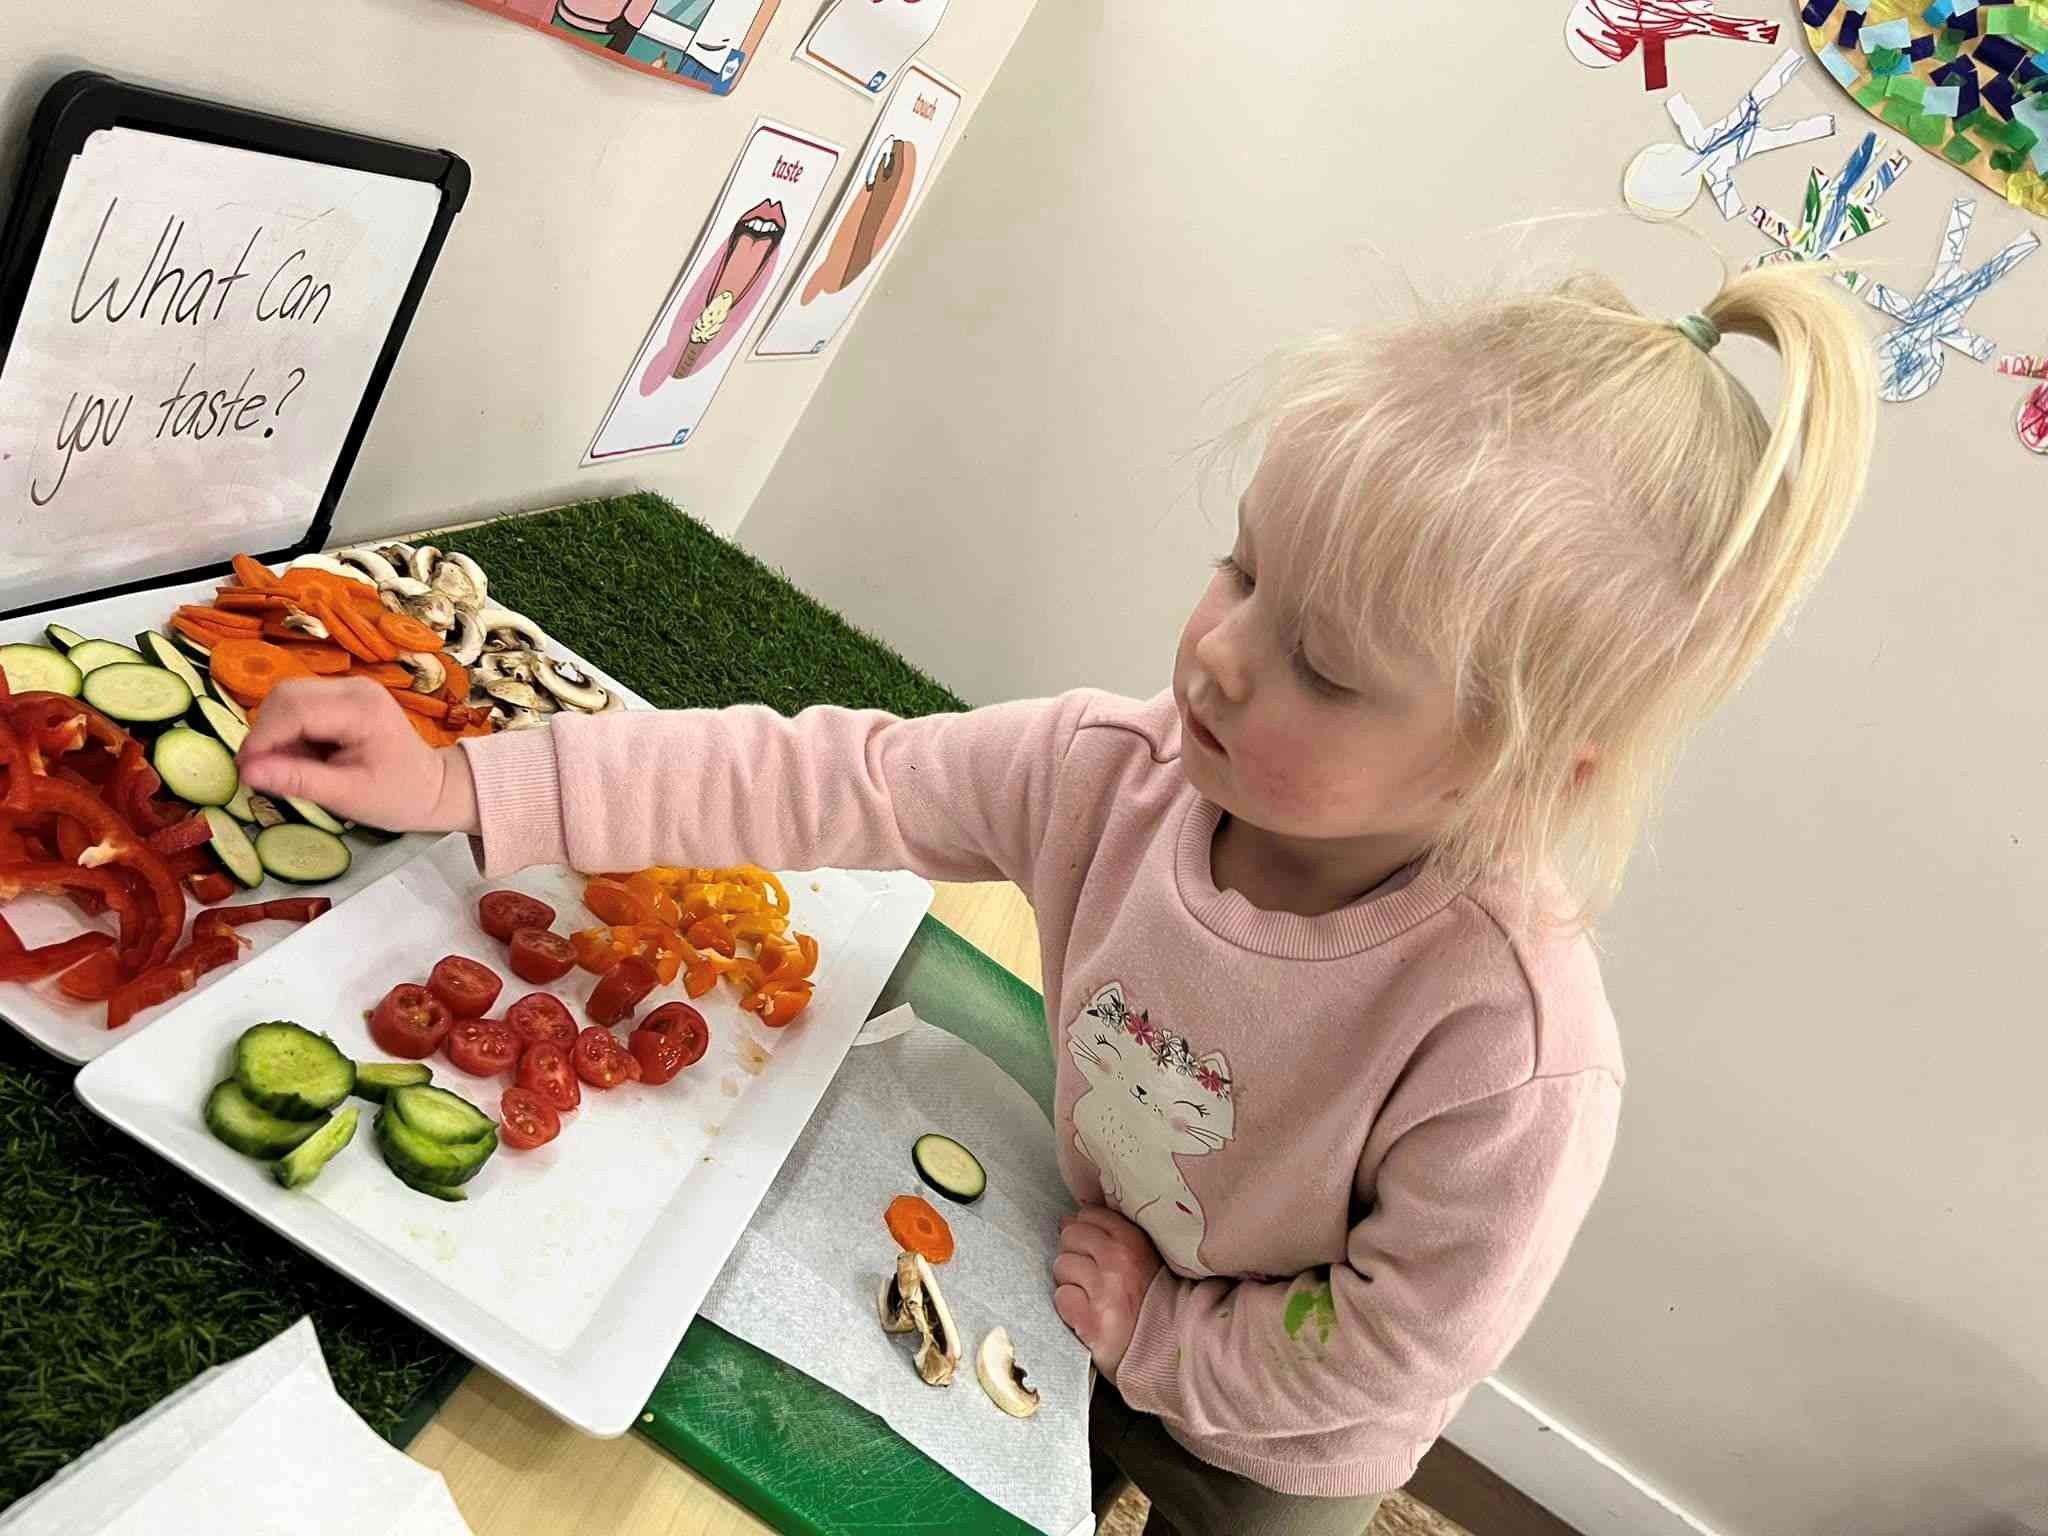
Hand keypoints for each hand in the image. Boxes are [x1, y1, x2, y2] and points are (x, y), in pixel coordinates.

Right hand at [237, 677, 480, 834]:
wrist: (433, 788)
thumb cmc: (398, 796)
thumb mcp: (347, 796)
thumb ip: (298, 780)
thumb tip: (246, 771)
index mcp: (362, 709)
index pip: (294, 709)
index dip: (262, 738)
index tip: (245, 771)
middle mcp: (354, 687)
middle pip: (285, 697)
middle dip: (265, 735)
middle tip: (265, 774)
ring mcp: (348, 688)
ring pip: (286, 700)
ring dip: (275, 734)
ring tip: (291, 769)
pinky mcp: (341, 696)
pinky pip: (298, 707)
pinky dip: (288, 733)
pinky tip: (305, 758)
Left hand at [1053, 1206, 1163, 1378]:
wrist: (1171, 1350)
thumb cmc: (1156, 1303)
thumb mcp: (1146, 1258)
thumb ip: (1112, 1235)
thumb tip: (1067, 1219)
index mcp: (1134, 1241)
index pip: (1090, 1215)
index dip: (1086, 1230)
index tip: (1094, 1248)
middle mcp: (1118, 1260)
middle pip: (1070, 1236)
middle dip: (1074, 1253)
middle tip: (1090, 1275)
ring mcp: (1103, 1290)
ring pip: (1061, 1266)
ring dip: (1071, 1281)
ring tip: (1090, 1296)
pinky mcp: (1090, 1320)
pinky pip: (1062, 1297)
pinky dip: (1069, 1306)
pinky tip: (1086, 1314)